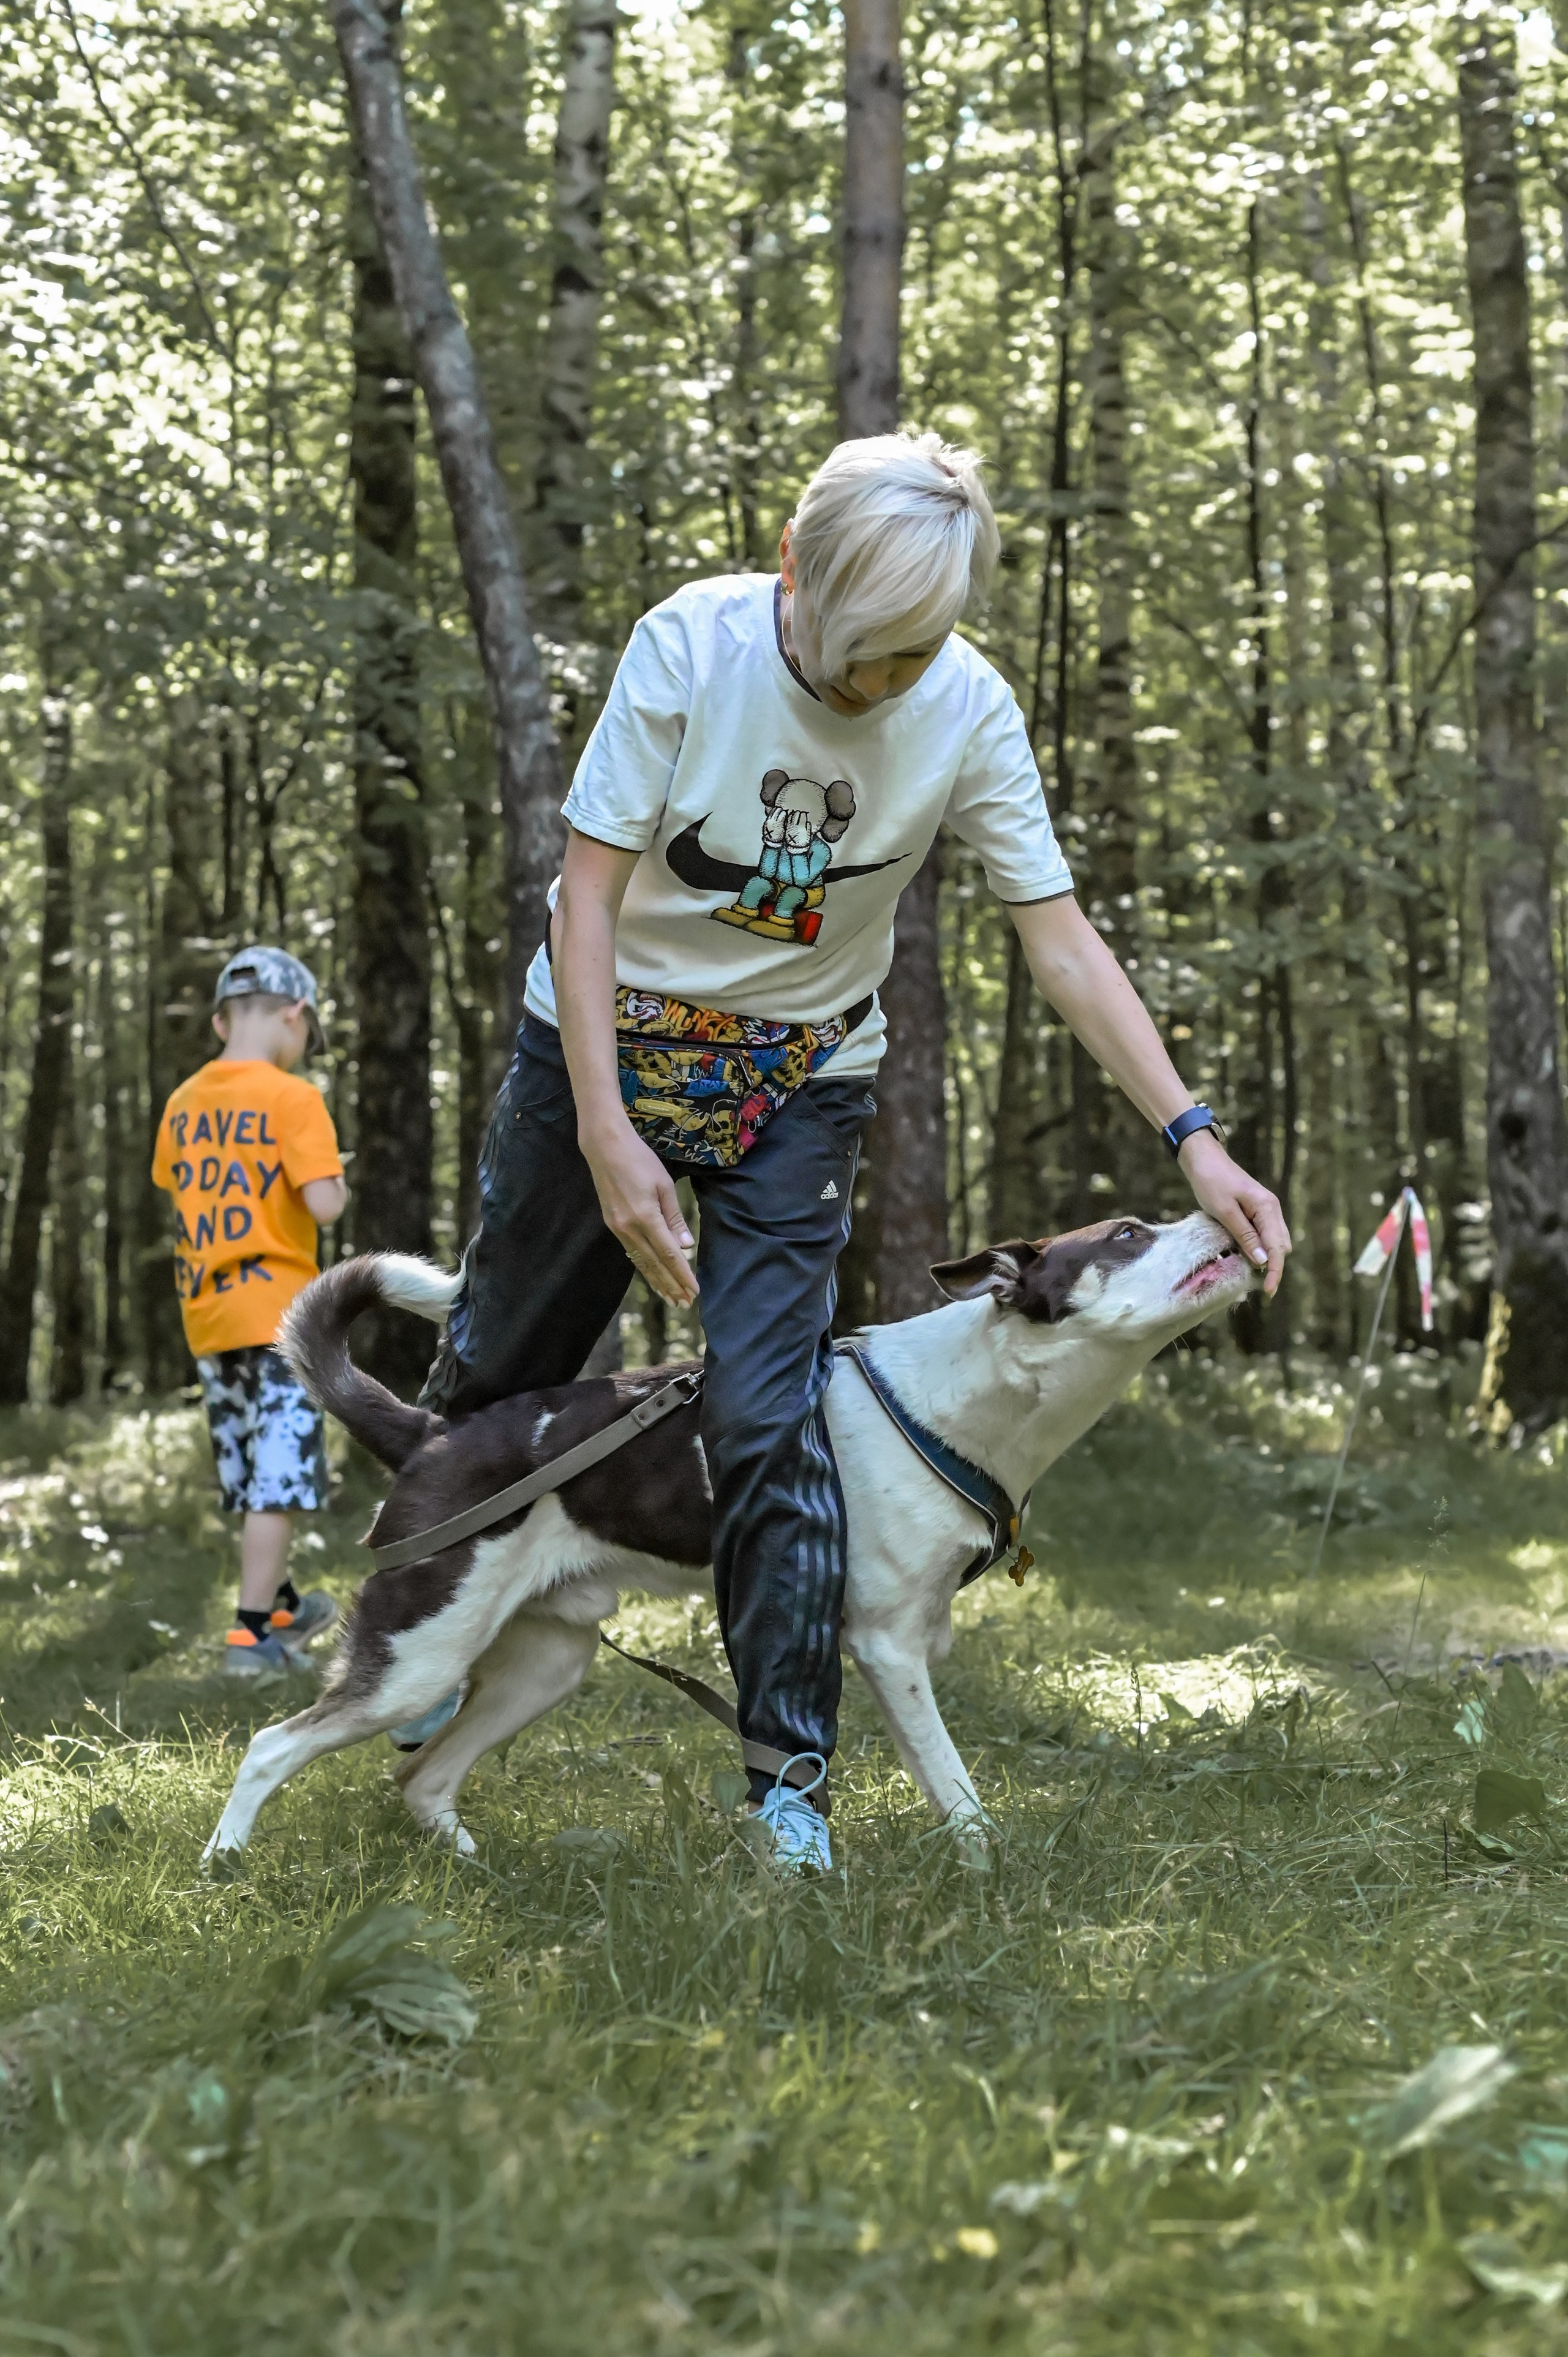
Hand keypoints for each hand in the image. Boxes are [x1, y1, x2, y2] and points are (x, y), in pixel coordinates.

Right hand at [581, 1116, 698, 1308]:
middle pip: (654, 1265)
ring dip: (656, 1281)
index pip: (669, 1255)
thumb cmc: (639, 1159)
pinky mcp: (612, 1224)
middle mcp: (629, 1228)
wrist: (604, 1147)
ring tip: (669, 1297)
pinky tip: (651, 1275)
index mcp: (645, 1217)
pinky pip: (631, 1252)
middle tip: (684, 1305)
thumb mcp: (664, 1185)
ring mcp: (618, 1228)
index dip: (682, 1275)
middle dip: (670, 1286)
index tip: (694, 1292)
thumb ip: (674, 1217)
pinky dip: (644, 1267)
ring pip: (641, 1262)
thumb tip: (685, 1245)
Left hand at [1177, 1130, 1289, 1295]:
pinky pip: (1263, 1233)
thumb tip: (1264, 1262)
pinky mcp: (1256, 1210)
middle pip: (1281, 1246)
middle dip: (1272, 1265)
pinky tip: (1244, 1253)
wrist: (1203, 1159)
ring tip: (1248, 1270)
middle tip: (1255, 1283)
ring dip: (1265, 1257)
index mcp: (1267, 1208)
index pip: (1277, 1247)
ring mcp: (1265, 1209)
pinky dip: (1257, 1246)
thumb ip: (1245, 1237)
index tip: (1269, 1292)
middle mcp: (1271, 1209)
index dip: (1275, 1271)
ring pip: (1274, 1241)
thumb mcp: (1225, 1212)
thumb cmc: (1211, 1182)